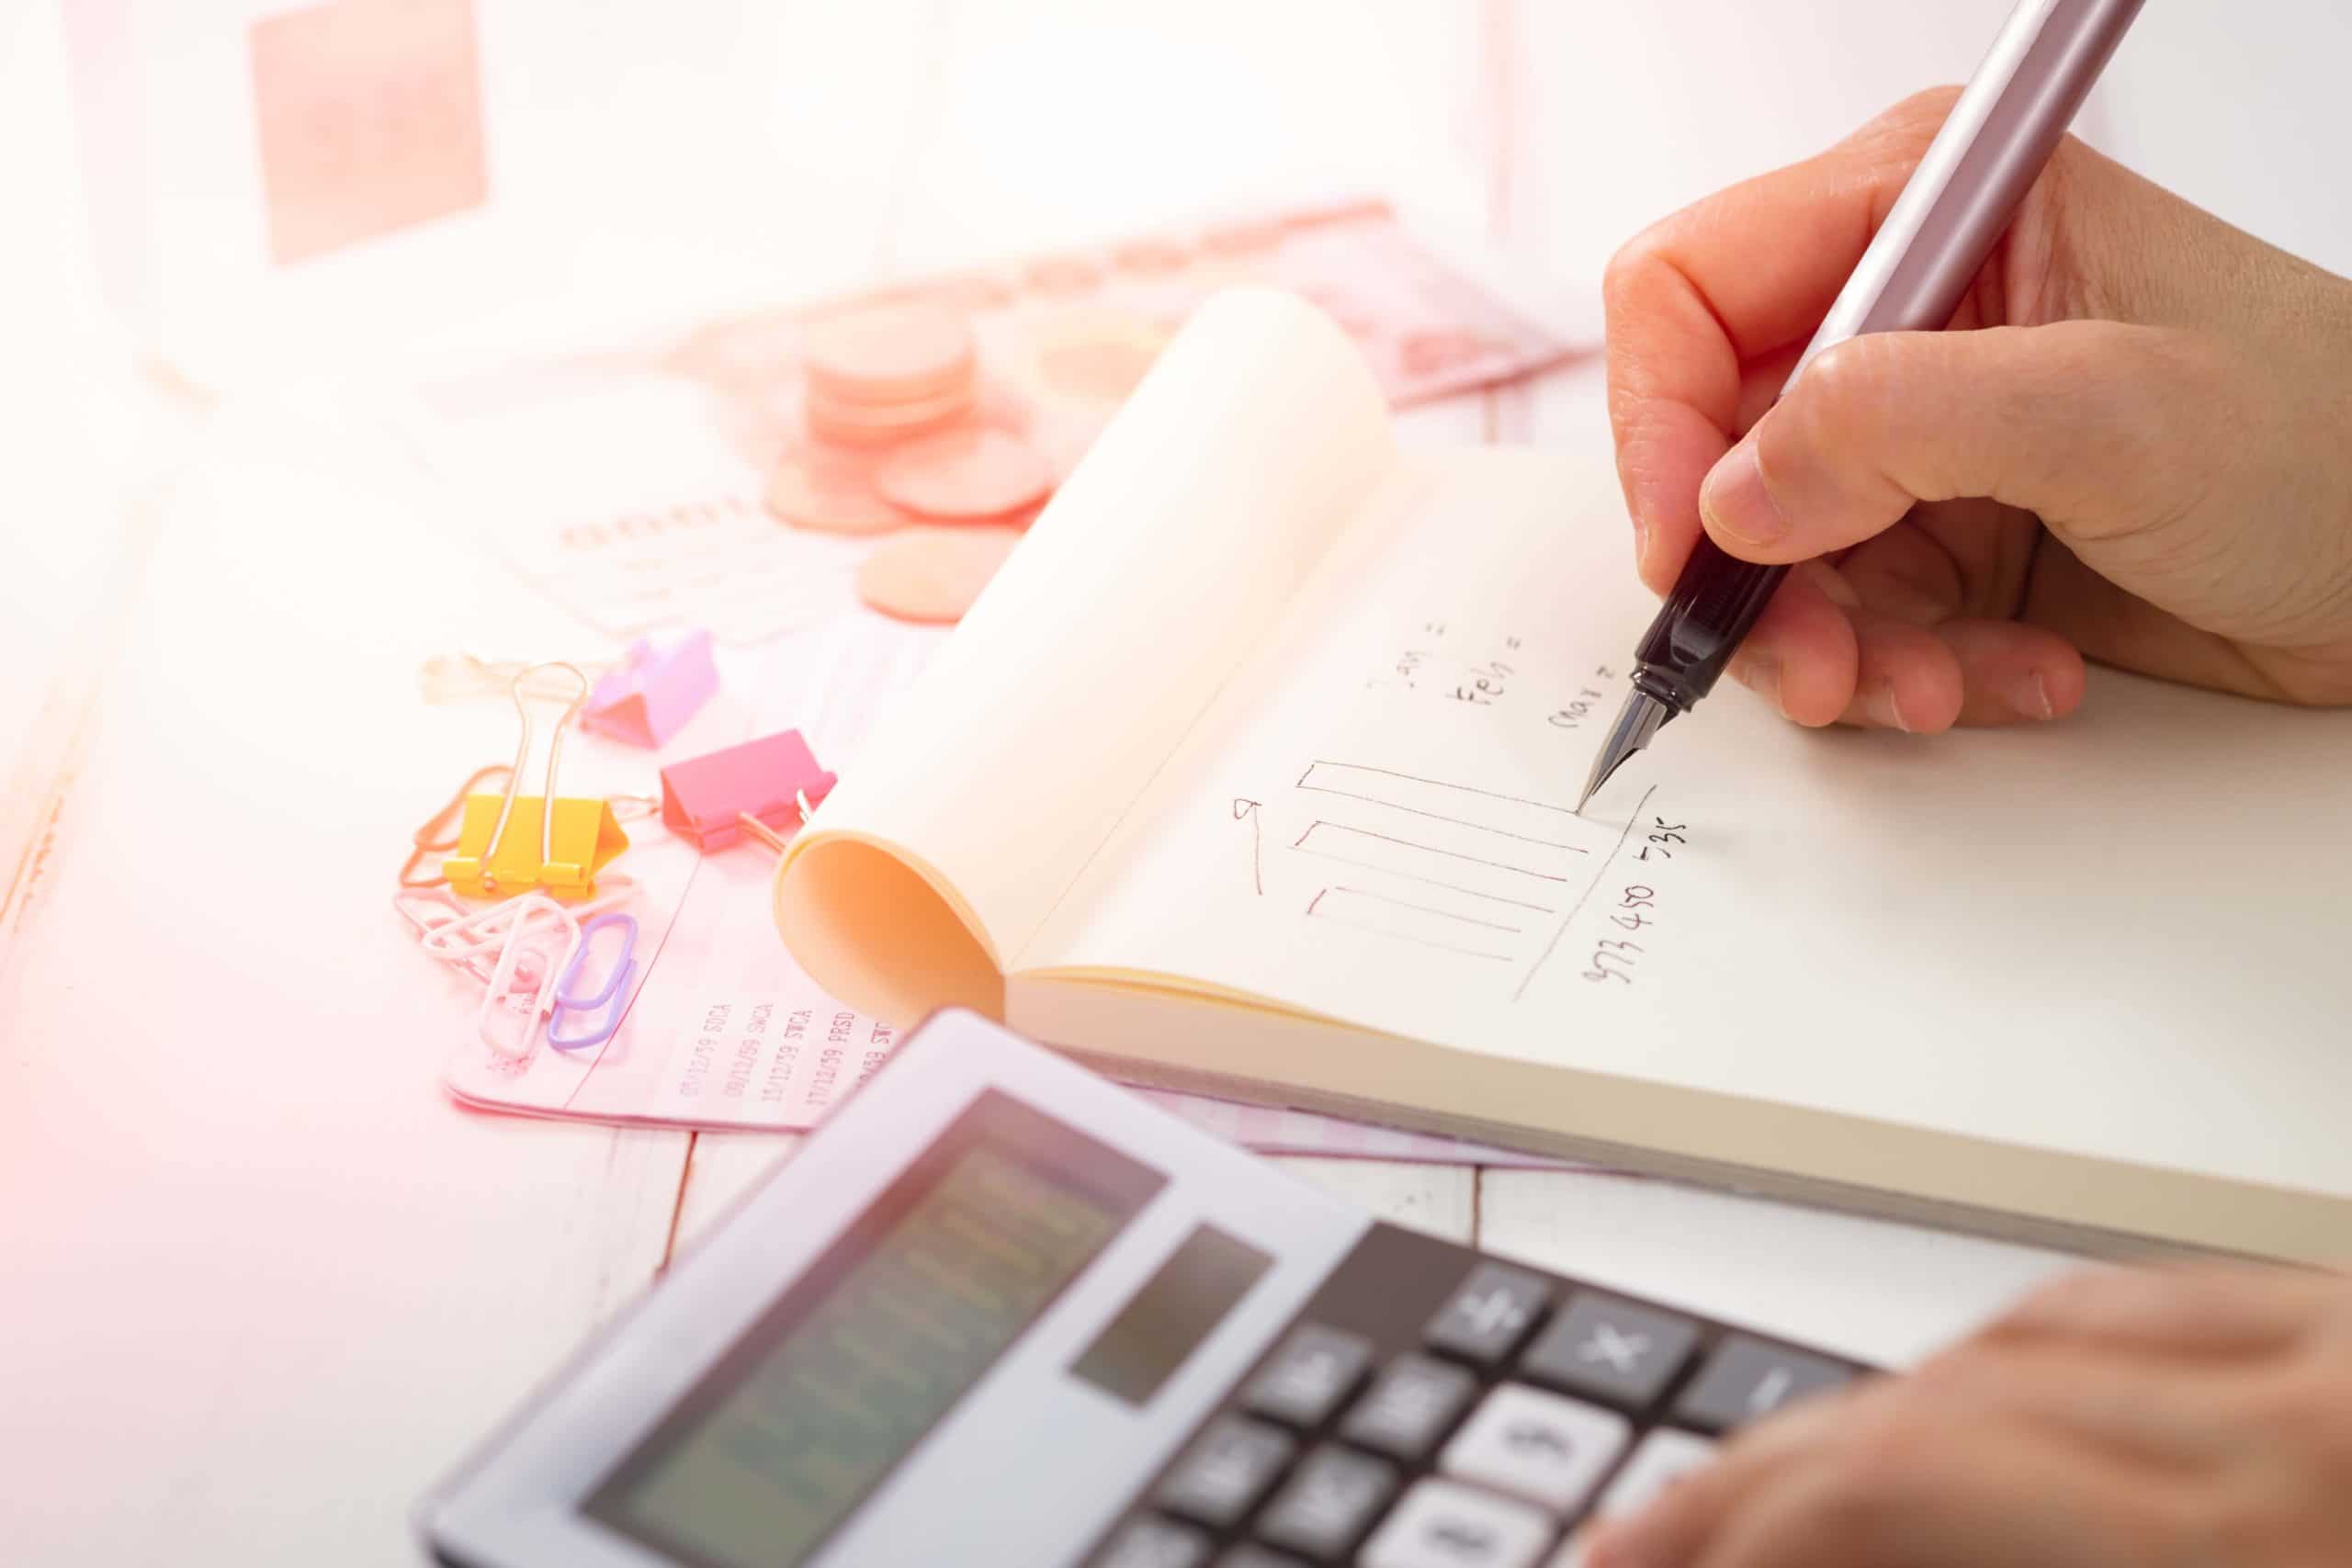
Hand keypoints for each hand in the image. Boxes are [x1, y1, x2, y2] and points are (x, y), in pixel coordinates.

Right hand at [1585, 1264, 2351, 1567]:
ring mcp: (2342, 1359)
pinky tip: (1956, 1404)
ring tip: (1777, 1487)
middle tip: (1650, 1534)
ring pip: (2023, 1334)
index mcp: (2254, 1559)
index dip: (1737, 1524)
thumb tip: (1794, 1548)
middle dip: (1763, 1476)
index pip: (1901, 1486)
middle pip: (1937, 1397)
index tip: (1645, 1564)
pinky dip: (2019, 1357)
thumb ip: (1967, 1567)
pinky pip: (2145, 1302)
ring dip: (1878, 1417)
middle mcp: (2304, 1438)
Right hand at [1604, 89, 2351, 729]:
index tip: (1689, 545)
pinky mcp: (1946, 536)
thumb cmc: (2336, 441)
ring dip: (1839, 648)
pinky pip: (1851, 621)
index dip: (1659, 422)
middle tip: (1816, 664)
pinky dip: (1910, 673)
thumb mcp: (2114, 414)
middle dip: (1758, 576)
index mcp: (1928, 215)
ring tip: (1934, 689)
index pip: (1690, 291)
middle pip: (1713, 448)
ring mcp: (1921, 437)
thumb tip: (1730, 492)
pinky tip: (2011, 676)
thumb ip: (1900, 426)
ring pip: (1772, 558)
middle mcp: (1904, 319)